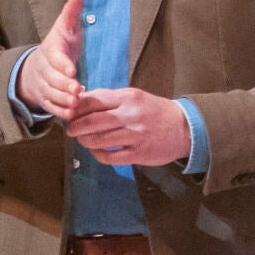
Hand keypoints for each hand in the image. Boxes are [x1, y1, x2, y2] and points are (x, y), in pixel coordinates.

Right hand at [16, 0, 83, 120]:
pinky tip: (73, 113)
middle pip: (52, 79)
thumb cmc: (59, 45)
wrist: (38, 65)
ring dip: (63, 100)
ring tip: (77, 102)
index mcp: (51, 51)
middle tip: (77, 90)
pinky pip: (51, 107)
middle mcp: (44, 69)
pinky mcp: (46, 99)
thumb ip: (72, 12)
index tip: (73, 71)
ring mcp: (44, 85)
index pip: (55, 58)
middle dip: (64, 85)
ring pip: (51, 95)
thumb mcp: (65, 27)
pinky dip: (61, 111)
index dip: (62, 65)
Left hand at [66, 87, 190, 165]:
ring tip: (82, 140)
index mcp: (129, 97)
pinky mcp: (139, 153)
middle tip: (70, 130)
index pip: (94, 100)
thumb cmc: (154, 111)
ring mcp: (135, 135)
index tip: (70, 113)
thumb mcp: (135, 97)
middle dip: (75, 127)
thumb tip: (81, 101)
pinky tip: (97, 151)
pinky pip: (110, 157)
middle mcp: (131, 115)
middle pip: (92, 121)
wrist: (184, 128)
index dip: (77, 108)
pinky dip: (99, 155)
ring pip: (99, 140)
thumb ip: (110, 99)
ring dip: (85, 141)